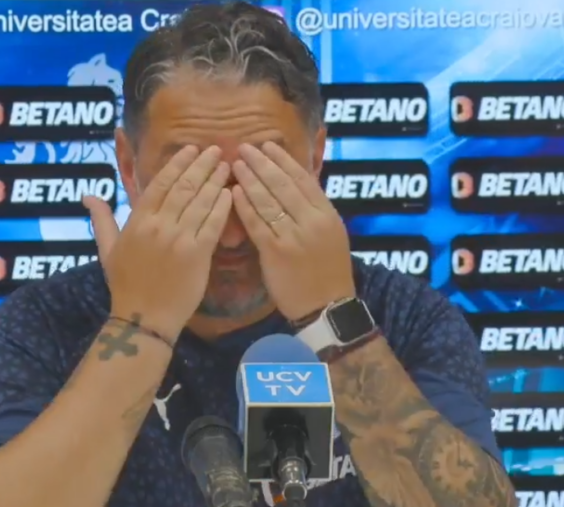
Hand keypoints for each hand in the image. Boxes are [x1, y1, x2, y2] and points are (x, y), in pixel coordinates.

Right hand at [84, 146, 232, 338]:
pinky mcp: (198, 255)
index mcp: (137, 221)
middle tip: (217, 150)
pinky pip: (213, 224)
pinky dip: (222, 206)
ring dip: (215, 181)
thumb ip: (101, 220)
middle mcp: (159, 226)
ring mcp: (180, 239)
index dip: (178, 163)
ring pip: (201, 202)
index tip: (192, 149)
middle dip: (202, 165)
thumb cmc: (125, 284)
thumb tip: (87, 196)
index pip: (160, 183)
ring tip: (226, 166)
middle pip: (184, 187)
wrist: (143, 318)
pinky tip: (230, 193)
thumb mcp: (107, 249)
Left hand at [230, 142, 354, 320]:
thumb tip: (295, 183)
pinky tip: (233, 193)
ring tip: (235, 165)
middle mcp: (312, 220)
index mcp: (327, 213)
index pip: (303, 178)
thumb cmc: (327, 270)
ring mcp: (294, 236)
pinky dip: (245, 206)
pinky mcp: (277, 252)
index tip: (267, 145)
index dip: (283, 160)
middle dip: (262, 163)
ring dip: (250, 179)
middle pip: (283, 184)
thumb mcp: (330, 234)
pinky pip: (257, 224)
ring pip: (268, 200)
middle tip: (244, 147)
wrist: (327, 305)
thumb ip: (313, 210)